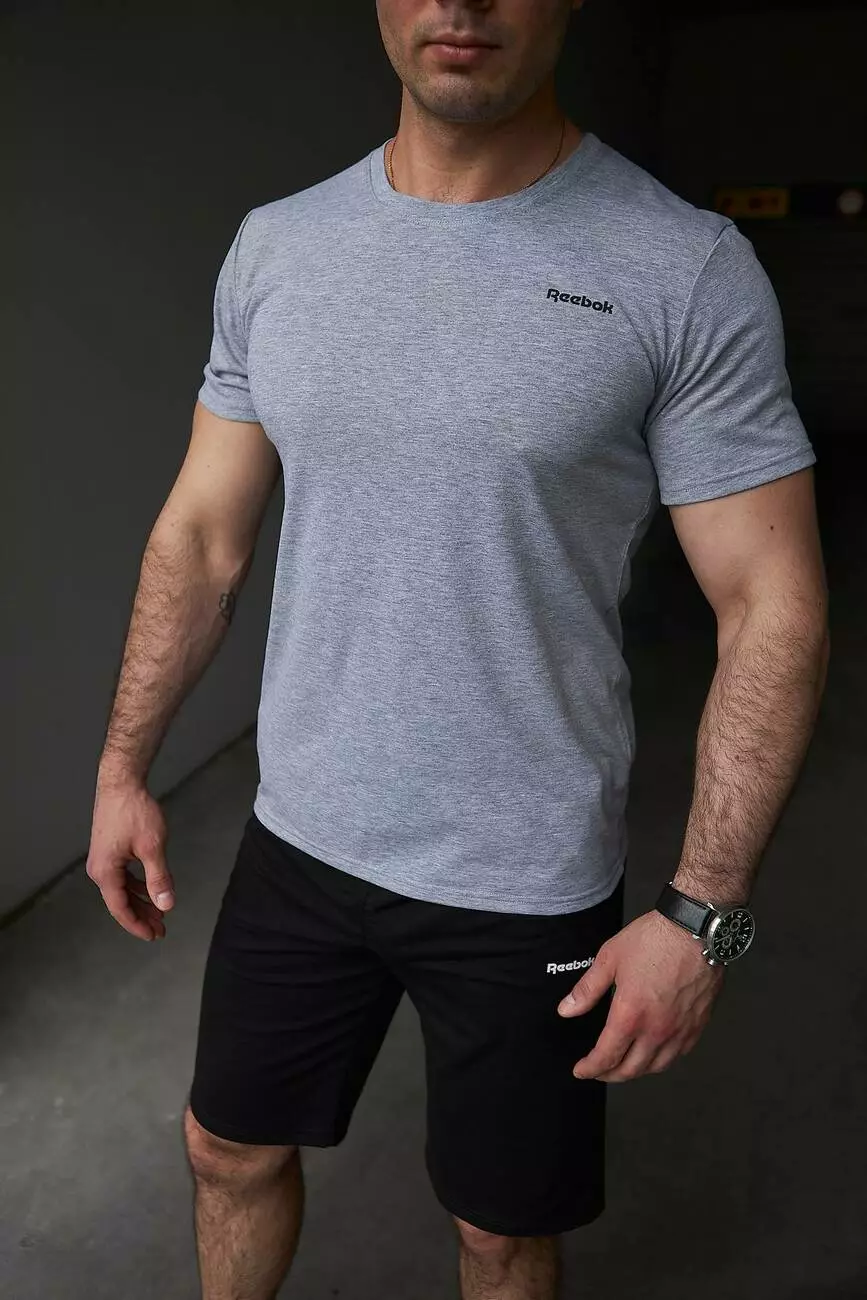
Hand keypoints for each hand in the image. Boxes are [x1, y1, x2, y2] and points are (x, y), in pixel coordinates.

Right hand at [86, 779, 174, 940]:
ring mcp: (103, 860)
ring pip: (122, 889)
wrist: (121, 783)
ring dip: (140, 901)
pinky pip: (123, 876)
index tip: (154, 936)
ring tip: (160, 913)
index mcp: (105, 872)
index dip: (137, 925)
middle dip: (142, 916)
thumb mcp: (152, 847)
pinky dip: (137, 885)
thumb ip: (158, 878)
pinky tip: (151, 889)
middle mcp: (99, 869)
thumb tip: (166, 905)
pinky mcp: (109, 851)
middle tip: (161, 930)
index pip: (120, 909)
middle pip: (120, 902)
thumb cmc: (134, 812)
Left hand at [557, 909, 724, 1081]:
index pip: (606, 1057)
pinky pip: (679, 1054)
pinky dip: (662, 1060)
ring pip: (656, 1067)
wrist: (694, 929)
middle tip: (599, 1070)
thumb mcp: (609, 959)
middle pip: (630, 1070)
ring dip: (636, 1071)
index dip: (590, 1068)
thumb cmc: (655, 939)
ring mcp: (680, 1029)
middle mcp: (656, 1029)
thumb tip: (567, 1009)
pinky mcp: (698, 1024)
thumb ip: (587, 990)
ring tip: (624, 1065)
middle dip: (609, 1074)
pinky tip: (655, 1052)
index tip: (582, 1070)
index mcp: (630, 1015)